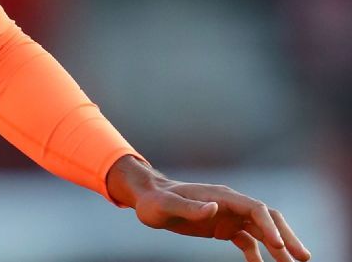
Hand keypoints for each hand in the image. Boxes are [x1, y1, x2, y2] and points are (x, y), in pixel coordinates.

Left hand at [106, 155, 311, 261]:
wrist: (148, 199)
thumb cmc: (155, 201)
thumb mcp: (166, 205)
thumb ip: (189, 207)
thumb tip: (215, 209)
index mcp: (222, 196)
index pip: (255, 208)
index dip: (270, 226)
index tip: (279, 246)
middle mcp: (231, 204)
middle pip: (268, 218)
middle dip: (286, 236)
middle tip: (302, 257)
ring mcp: (229, 215)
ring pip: (262, 231)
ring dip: (279, 247)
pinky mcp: (224, 227)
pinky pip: (248, 241)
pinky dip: (258, 254)